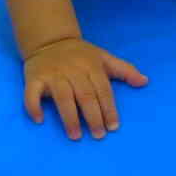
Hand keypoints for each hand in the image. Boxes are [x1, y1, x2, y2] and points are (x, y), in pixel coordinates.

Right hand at [22, 37, 147, 140]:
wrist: (49, 40)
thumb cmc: (80, 54)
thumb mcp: (104, 57)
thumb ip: (124, 70)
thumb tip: (145, 82)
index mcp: (91, 66)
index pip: (102, 90)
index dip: (109, 108)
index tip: (113, 127)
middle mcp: (73, 70)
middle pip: (85, 95)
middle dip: (93, 116)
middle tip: (98, 135)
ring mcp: (53, 75)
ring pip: (62, 97)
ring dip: (69, 117)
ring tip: (76, 135)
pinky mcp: (34, 78)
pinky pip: (31, 94)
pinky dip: (33, 106)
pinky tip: (39, 120)